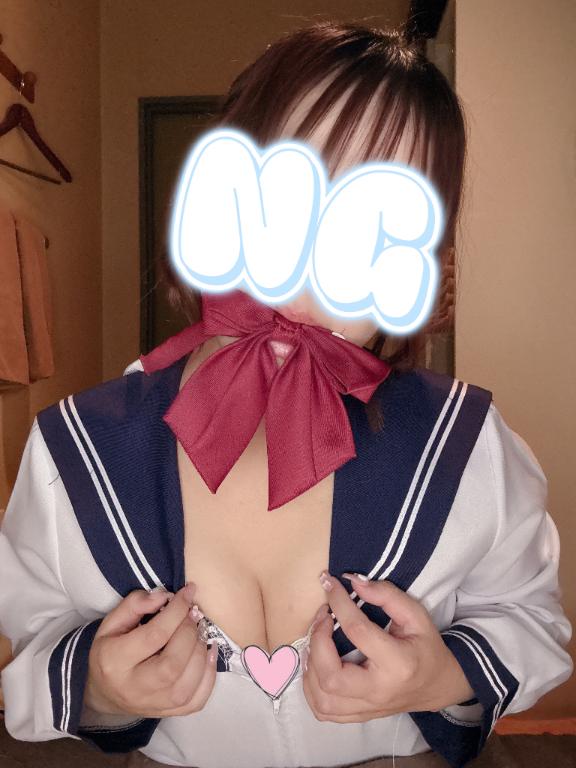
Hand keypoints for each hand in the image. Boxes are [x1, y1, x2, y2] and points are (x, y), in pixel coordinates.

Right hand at [84, 584, 217, 718]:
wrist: (104, 692)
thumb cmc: (110, 650)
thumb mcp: (112, 623)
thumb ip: (135, 604)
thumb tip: (166, 597)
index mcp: (115, 661)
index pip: (154, 635)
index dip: (177, 610)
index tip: (188, 592)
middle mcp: (134, 688)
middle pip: (172, 664)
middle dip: (189, 632)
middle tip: (193, 614)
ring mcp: (153, 705)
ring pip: (187, 683)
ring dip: (201, 651)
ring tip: (198, 631)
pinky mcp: (168, 712)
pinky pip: (197, 700)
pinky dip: (209, 675)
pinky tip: (208, 653)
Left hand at [302, 572, 475, 722]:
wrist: (437, 685)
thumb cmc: (425, 646)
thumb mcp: (416, 615)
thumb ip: (386, 595)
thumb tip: (353, 582)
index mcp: (398, 663)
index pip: (358, 632)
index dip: (339, 603)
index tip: (330, 583)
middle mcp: (379, 691)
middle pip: (332, 677)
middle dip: (318, 642)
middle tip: (323, 617)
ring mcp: (367, 708)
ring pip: (322, 699)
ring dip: (310, 665)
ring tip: (317, 639)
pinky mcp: (359, 716)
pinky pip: (323, 711)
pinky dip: (311, 687)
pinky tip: (315, 664)